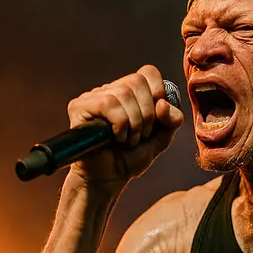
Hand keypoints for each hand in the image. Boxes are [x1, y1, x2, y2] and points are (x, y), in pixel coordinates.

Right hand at [65, 64, 183, 186]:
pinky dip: (119, 124)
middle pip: (136, 81)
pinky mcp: (79, 107)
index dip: (158, 93)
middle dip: (147, 114)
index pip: (148, 72)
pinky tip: (115, 137)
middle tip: (140, 135)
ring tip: (128, 140)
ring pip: (123, 93)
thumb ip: (172, 120)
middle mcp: (110, 90)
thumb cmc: (129, 158)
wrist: (109, 179)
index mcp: (129, 92)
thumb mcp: (161, 138)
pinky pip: (108, 104)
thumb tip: (163, 104)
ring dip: (133, 123)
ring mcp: (93, 97)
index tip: (156, 118)